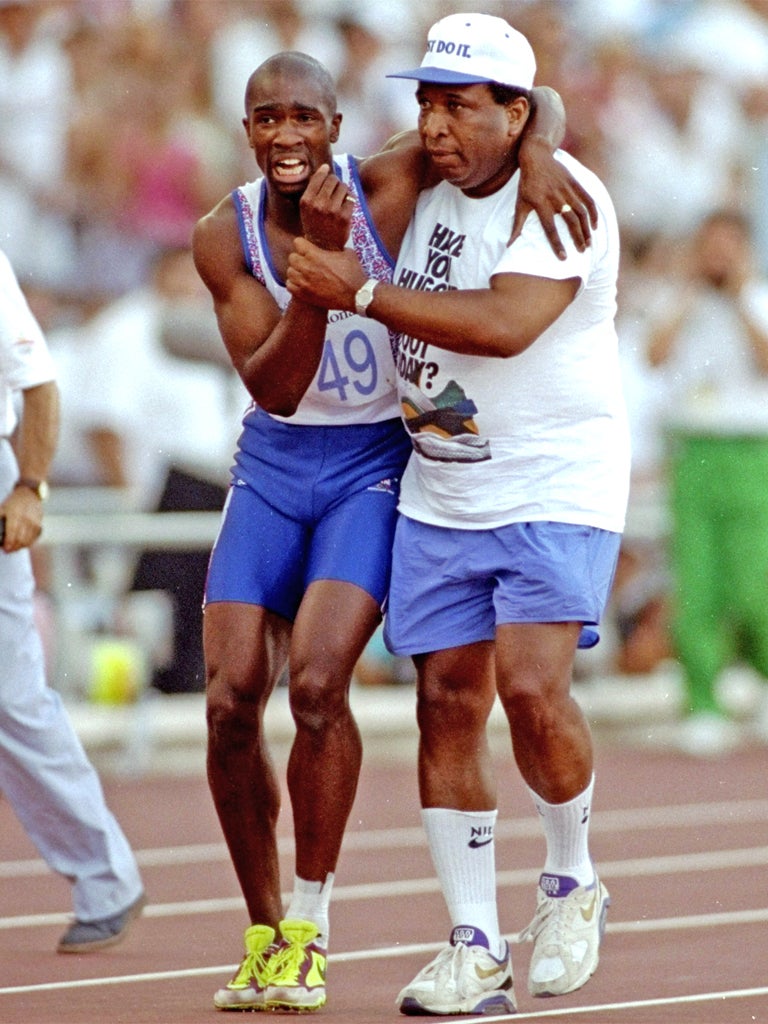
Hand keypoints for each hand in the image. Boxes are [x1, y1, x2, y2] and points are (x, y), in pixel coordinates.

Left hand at [0, 487, 42, 552]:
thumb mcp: (2, 508)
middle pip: (20, 539)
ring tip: (13, 548)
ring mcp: (34, 523)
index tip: (4, 549)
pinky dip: (27, 544)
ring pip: (27, 541)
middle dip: (13, 548)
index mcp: (15, 515)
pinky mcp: (39, 526)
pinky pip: (33, 539)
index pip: (12, 533)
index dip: (8, 543)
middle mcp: (27, 520)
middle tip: (7, 550)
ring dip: (19, 547)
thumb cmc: (13, 502)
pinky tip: (21, 544)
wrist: (29, 495)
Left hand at [287, 238, 366, 309]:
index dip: (303, 244)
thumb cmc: (354, 274)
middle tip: (306, 262)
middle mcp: (307, 267)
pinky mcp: (304, 295)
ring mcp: (304, 282)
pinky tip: (303, 284)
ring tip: (304, 274)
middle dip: (299, 258)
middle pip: (291, 257)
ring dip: (296, 272)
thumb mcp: (347, 253)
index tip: (308, 248)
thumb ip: (336, 248)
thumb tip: (334, 246)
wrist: (356, 296)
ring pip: (290, 272)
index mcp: (315, 255)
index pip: (297, 243)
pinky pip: (289, 286)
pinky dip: (294, 284)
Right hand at [300, 164, 353, 250]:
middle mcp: (318, 204)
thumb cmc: (314, 224)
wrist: (323, 247)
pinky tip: (345, 206)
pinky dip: (350, 200)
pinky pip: (351, 198)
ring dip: (344, 190)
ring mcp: (332, 211)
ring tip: (340, 198)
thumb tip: (324, 168)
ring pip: (343, 187)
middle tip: (334, 190)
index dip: (324, 171)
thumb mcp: (306, 208)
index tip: (327, 169)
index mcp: (307, 201)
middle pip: (333, 179)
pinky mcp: (345, 217)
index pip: (319, 177)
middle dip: (335, 182)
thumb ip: (313, 190)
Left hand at [511, 142, 597, 257]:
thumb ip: (517, 225)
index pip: (550, 229)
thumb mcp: (520, 203)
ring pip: (581, 212)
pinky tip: (594, 225)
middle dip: (577, 238)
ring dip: (586, 229)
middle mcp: (555, 197)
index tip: (563, 257)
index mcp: (541, 204)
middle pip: (570, 221)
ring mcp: (567, 189)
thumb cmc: (526, 184)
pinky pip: (588, 199)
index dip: (557, 244)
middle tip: (581, 251)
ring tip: (588, 242)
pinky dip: (593, 212)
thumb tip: (509, 245)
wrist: (537, 156)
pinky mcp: (575, 182)